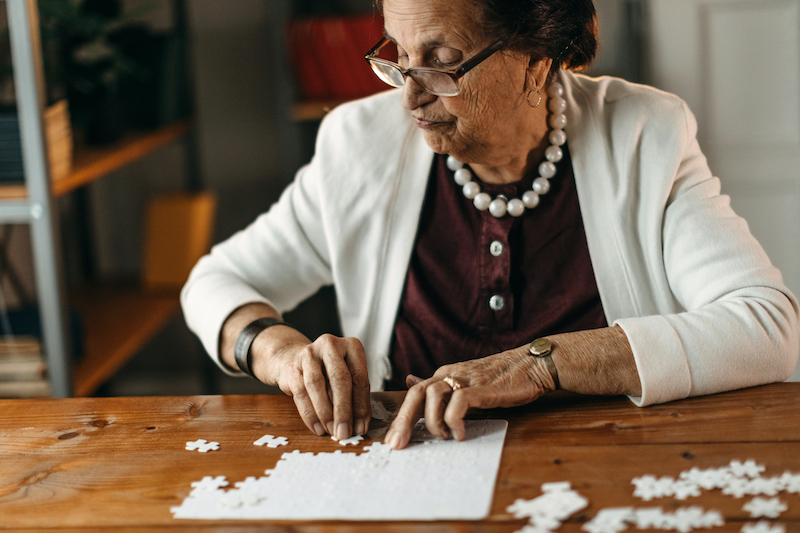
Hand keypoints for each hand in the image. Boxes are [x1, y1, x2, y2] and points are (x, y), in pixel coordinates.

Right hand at [256, 332, 370, 439]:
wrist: (294, 359)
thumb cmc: (328, 372)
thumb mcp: (347, 377)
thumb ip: (355, 398)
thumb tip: (359, 426)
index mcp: (352, 346)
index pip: (359, 377)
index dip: (361, 406)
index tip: (361, 427)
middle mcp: (331, 345)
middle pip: (340, 379)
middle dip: (343, 410)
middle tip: (345, 432)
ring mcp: (310, 354)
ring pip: (317, 385)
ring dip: (326, 413)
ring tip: (332, 431)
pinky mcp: (293, 367)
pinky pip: (301, 393)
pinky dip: (309, 414)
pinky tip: (317, 427)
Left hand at [384, 346, 554, 449]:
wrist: (529, 365)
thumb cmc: (499, 378)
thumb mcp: (463, 381)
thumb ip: (438, 386)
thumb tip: (411, 381)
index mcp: (443, 375)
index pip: (413, 395)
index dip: (401, 417)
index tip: (392, 440)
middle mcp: (449, 374)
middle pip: (415, 395)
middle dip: (403, 421)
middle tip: (397, 445)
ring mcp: (464, 379)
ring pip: (432, 397)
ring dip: (433, 422)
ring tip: (445, 436)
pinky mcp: (481, 387)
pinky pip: (458, 403)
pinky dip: (455, 421)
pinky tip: (461, 434)